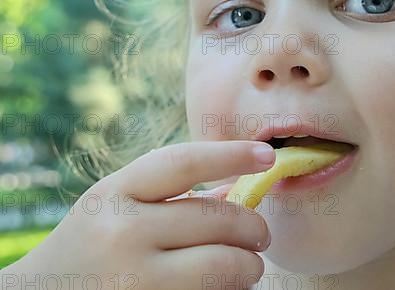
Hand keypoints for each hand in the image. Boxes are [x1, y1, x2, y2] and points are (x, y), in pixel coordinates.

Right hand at [2, 141, 275, 289]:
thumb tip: (235, 192)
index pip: (182, 163)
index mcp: (115, 193)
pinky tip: (223, 287)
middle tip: (261, 235)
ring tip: (248, 266)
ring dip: (249, 266)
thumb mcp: (118, 208)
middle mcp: (121, 234)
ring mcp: (134, 279)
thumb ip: (172, 197)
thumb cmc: (91, 245)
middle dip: (253, 227)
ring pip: (223, 265)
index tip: (266, 155)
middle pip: (215, 219)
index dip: (230, 154)